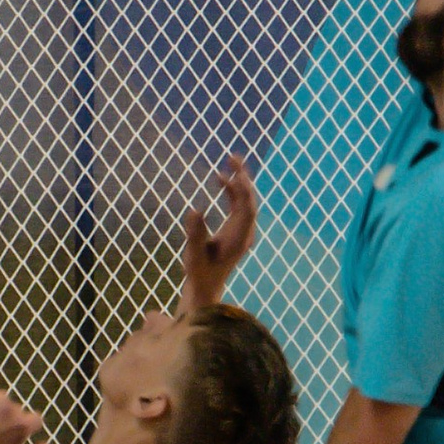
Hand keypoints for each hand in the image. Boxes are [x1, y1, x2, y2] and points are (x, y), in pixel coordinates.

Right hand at [181, 156, 258, 311]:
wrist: (206, 286)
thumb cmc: (199, 272)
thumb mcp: (193, 255)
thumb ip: (195, 234)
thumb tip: (194, 210)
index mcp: (239, 239)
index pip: (247, 209)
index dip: (243, 190)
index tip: (234, 173)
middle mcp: (245, 232)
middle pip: (250, 200)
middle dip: (243, 178)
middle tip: (233, 157)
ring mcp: (242, 230)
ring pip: (245, 200)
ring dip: (238, 181)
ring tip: (229, 161)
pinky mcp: (236, 229)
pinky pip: (238, 205)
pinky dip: (231, 191)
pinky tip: (220, 180)